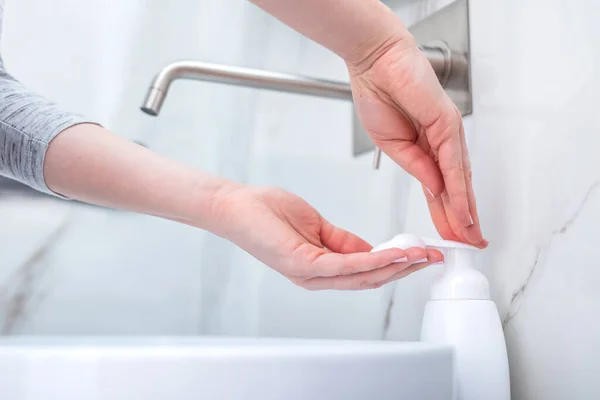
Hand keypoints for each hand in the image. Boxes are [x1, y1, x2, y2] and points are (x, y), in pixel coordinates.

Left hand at [211, 185, 442, 289]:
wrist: (238, 207)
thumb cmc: (269, 213)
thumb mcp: (318, 227)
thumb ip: (344, 242)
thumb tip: (372, 249)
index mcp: (321, 269)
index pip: (366, 273)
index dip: (397, 265)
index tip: (422, 254)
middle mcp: (317, 278)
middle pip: (370, 279)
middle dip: (405, 269)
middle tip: (432, 258)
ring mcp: (310, 274)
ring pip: (362, 276)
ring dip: (395, 266)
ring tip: (421, 255)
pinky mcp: (302, 263)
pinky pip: (344, 265)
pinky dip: (372, 260)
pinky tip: (393, 252)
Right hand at [347, 38, 486, 247]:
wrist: (374, 64)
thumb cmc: (378, 94)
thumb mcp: (391, 146)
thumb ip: (414, 167)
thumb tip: (434, 189)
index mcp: (423, 148)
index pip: (438, 188)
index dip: (445, 213)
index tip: (451, 234)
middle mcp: (440, 143)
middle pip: (454, 188)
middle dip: (461, 219)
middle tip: (470, 243)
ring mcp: (447, 134)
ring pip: (459, 181)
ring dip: (464, 212)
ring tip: (470, 237)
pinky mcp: (447, 125)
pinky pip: (453, 166)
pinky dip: (458, 192)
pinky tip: (462, 212)